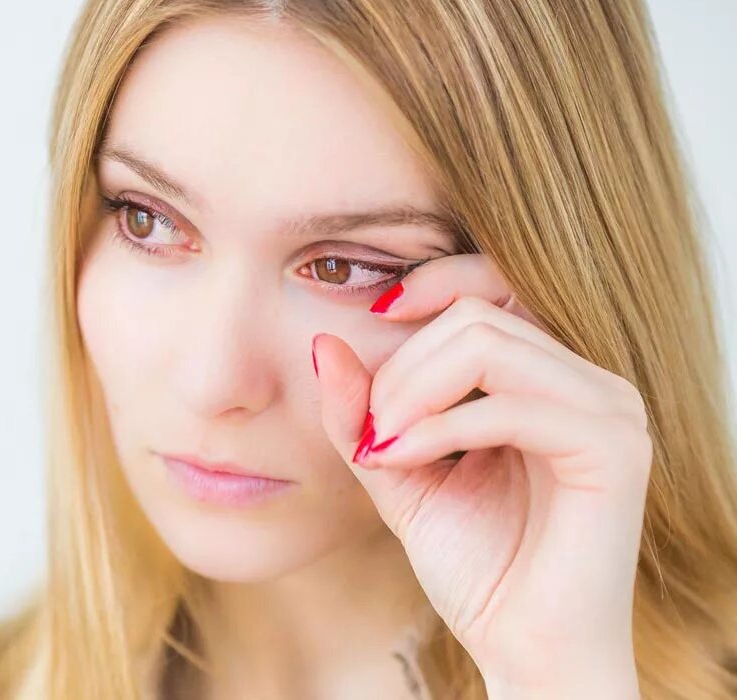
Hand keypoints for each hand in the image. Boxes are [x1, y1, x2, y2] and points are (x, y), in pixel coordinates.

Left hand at [312, 253, 648, 695]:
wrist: (525, 651)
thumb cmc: (476, 564)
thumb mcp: (400, 472)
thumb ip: (363, 412)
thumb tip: (324, 343)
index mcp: (548, 377)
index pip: (491, 285)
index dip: (427, 285)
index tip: (368, 319)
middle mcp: (588, 381)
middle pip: (475, 312)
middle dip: (399, 366)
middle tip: (368, 431)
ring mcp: (609, 409)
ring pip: (488, 343)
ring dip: (411, 392)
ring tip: (383, 446)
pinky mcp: (613, 448)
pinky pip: (509, 405)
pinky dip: (440, 427)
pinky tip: (402, 461)